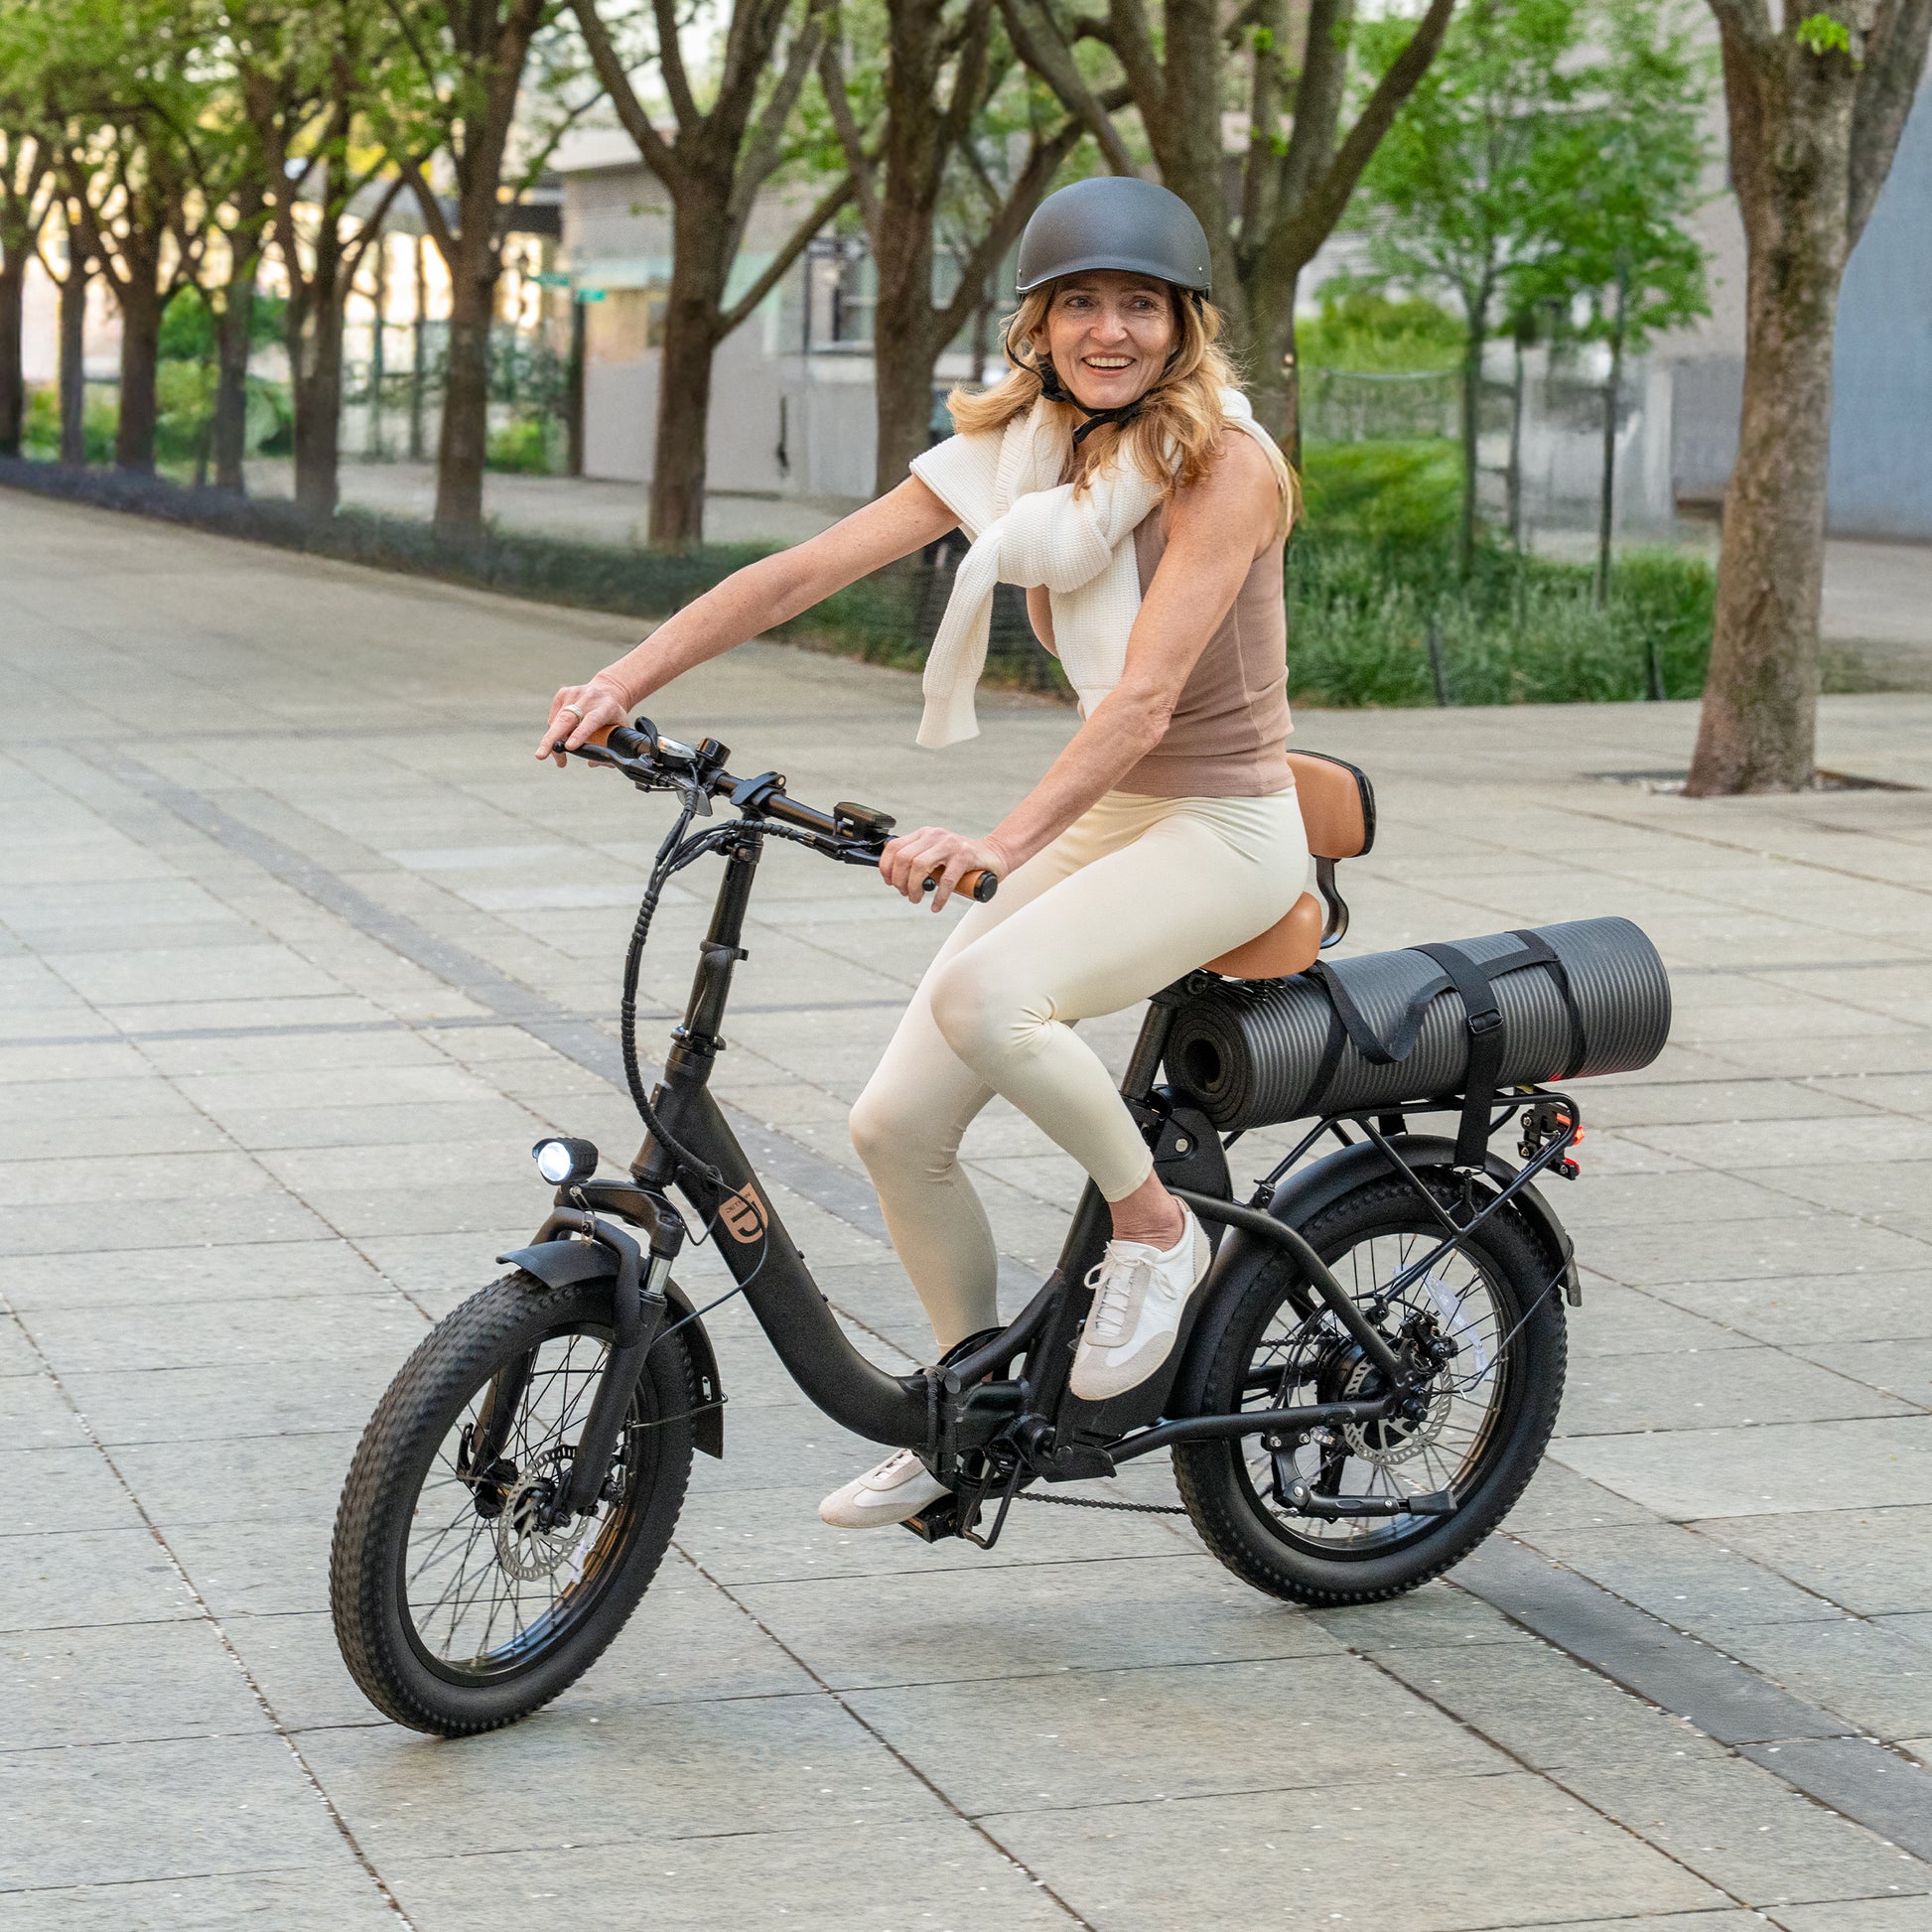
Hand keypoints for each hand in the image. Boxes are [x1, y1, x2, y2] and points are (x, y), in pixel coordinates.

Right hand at [536, 676, 630, 766]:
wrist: (607, 691)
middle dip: (551, 739)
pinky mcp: (562, 693)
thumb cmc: (613, 717)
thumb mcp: (619, 730)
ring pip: (557, 721)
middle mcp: (589, 697)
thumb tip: (592, 763)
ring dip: (554, 743)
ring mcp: (574, 693)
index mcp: (606, 707)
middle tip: (541, 756)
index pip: (592, 720)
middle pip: (566, 719)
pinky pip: (553, 719)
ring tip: (560, 760)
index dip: (580, 734)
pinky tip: (561, 741)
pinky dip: (554, 733)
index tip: (569, 747)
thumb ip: (610, 748)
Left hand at [879, 827, 1008, 912]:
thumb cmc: (963, 860)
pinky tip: (936, 905)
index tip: (890, 883)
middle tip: (907, 894)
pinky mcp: (965, 856)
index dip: (886, 867)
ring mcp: (950, 844)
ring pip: (919, 866)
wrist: (994, 855)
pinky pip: (946, 880)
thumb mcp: (935, 854)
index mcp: (924, 834)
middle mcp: (935, 836)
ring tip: (917, 899)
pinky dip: (939, 897)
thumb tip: (896, 879)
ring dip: (914, 888)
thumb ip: (918, 860)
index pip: (894, 847)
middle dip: (900, 881)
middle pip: (904, 858)